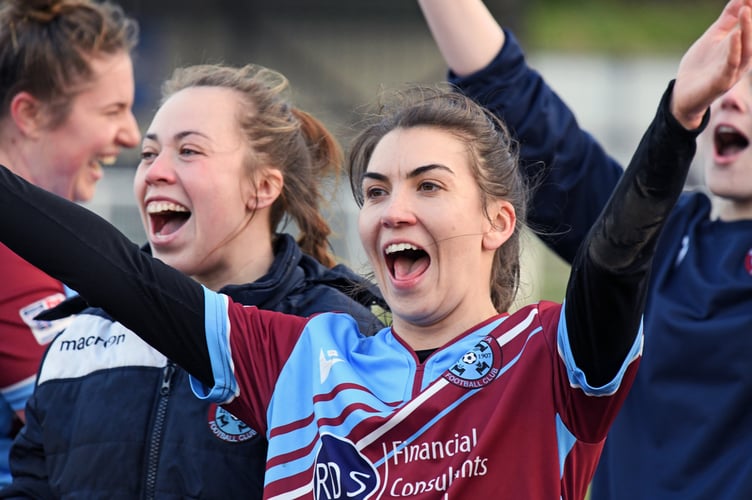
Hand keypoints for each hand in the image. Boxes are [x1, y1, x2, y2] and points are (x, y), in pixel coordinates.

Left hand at [672, 0, 751, 128]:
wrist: (683, 93)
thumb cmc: (700, 65)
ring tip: (745, 11)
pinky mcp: (722, 82)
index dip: (750, 11)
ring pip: (745, 50)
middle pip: (751, 37)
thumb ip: (727, 20)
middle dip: (751, 19)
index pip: (749, 28)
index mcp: (740, 48)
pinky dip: (734, 49)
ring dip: (747, 30)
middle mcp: (741, 60)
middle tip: (749, 1)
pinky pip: (731, 64)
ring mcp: (733, 72)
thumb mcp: (713, 37)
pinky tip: (734, 35)